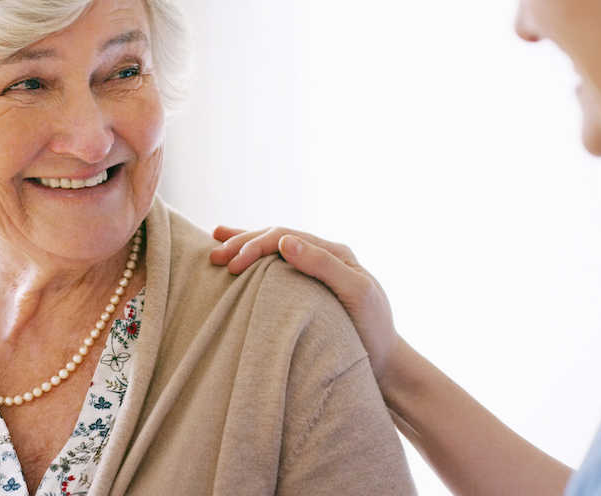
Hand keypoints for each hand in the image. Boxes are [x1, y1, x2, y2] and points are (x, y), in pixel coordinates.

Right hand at [210, 226, 400, 381]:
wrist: (386, 364)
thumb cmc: (373, 330)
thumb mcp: (356, 293)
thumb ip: (323, 265)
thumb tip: (284, 241)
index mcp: (334, 252)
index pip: (285, 236)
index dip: (254, 245)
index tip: (231, 265)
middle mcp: (324, 258)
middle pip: (275, 240)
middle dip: (242, 244)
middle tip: (214, 257)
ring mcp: (315, 274)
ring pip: (272, 252)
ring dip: (244, 249)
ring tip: (215, 248)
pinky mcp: (308, 293)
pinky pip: (277, 271)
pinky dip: (255, 264)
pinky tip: (237, 264)